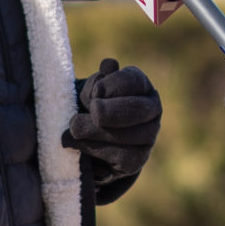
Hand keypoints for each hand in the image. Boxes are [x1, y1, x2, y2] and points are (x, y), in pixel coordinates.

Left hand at [66, 58, 161, 180]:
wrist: (83, 140)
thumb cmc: (87, 108)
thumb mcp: (90, 93)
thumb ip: (99, 82)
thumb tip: (109, 64)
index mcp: (140, 86)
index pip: (134, 81)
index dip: (115, 85)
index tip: (96, 92)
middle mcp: (151, 110)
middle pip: (137, 109)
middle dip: (111, 111)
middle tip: (92, 112)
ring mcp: (148, 137)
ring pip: (129, 136)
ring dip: (97, 132)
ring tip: (74, 129)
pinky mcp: (137, 161)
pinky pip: (122, 157)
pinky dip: (98, 151)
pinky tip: (80, 145)